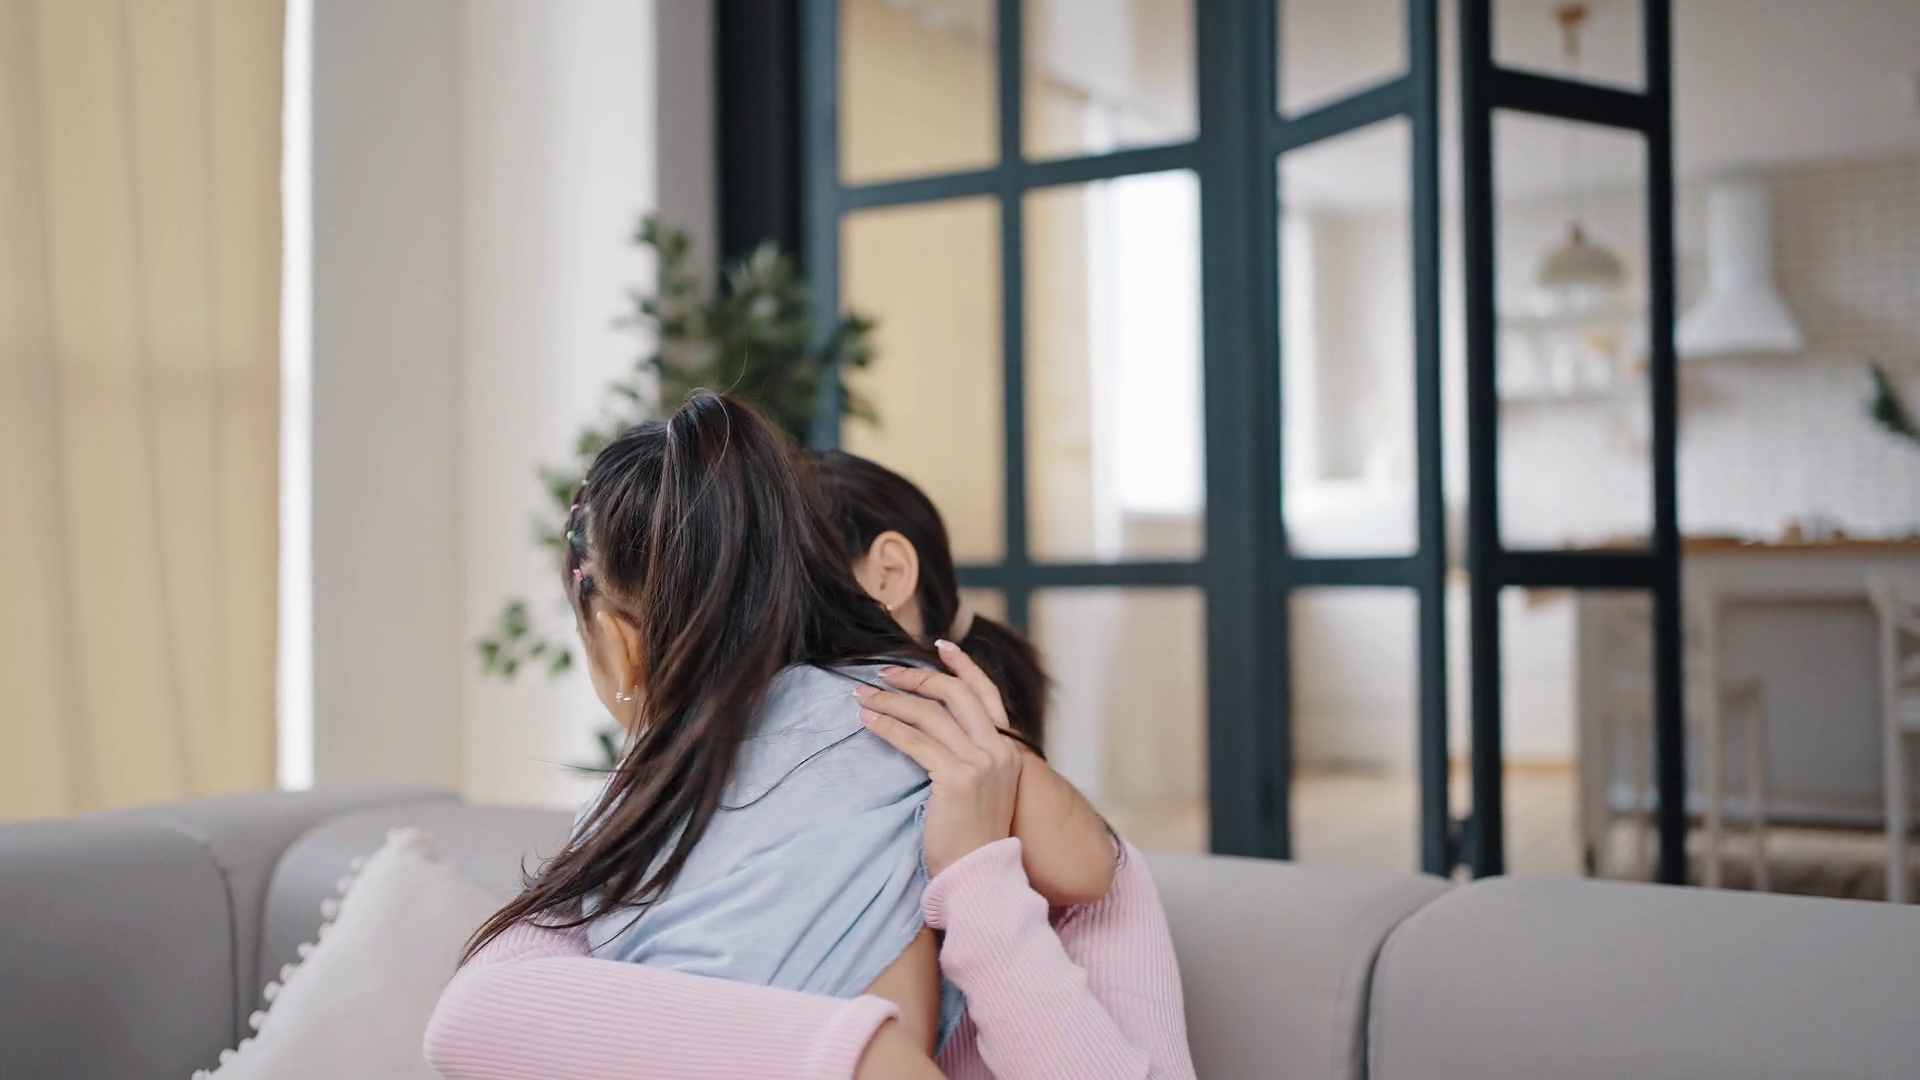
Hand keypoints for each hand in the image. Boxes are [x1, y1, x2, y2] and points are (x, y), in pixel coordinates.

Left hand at [856, 640, 1024, 878]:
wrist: (980, 877)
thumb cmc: (972, 838)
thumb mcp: (982, 789)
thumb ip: (971, 756)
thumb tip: (936, 727)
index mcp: (1009, 749)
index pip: (986, 693)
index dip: (963, 665)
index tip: (940, 645)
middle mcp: (999, 750)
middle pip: (956, 693)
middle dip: (917, 678)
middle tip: (884, 674)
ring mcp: (981, 763)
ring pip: (930, 714)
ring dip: (891, 701)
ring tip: (862, 697)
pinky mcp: (957, 779)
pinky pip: (915, 741)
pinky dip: (888, 727)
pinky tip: (868, 722)